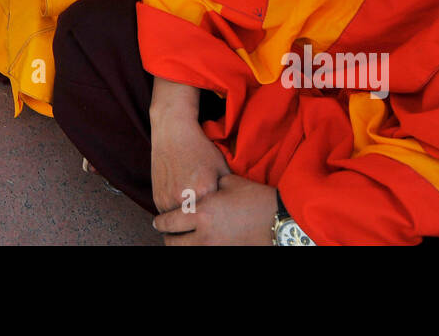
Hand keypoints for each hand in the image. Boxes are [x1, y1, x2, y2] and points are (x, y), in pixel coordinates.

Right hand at [150, 111, 229, 213]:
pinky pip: (168, 215)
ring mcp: (169, 200)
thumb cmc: (199, 149)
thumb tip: (235, 209)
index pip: (215, 217)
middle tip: (206, 219)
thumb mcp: (222, 167)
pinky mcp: (158, 198)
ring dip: (186, 220)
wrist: (173, 134)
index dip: (218, 217)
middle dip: (202, 223)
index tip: (219, 216)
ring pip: (180, 223)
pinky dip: (174, 213)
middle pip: (197, 223)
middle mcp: (185, 198)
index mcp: (205, 192)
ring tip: (193, 211)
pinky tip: (181, 203)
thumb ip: (228, 191)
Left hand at [152, 174, 277, 244]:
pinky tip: (199, 244)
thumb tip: (194, 189)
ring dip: (181, 247)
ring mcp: (215, 249)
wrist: (280, 220)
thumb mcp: (228, 183)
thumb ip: (206, 187)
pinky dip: (197, 249)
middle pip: (173, 244)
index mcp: (201, 213)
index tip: (158, 222)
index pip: (168, 222)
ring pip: (186, 254)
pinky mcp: (227, 255)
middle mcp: (204, 235)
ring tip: (181, 241)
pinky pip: (203, 254)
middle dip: (168, 238)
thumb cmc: (254, 197)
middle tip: (166, 233)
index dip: (160, 222)